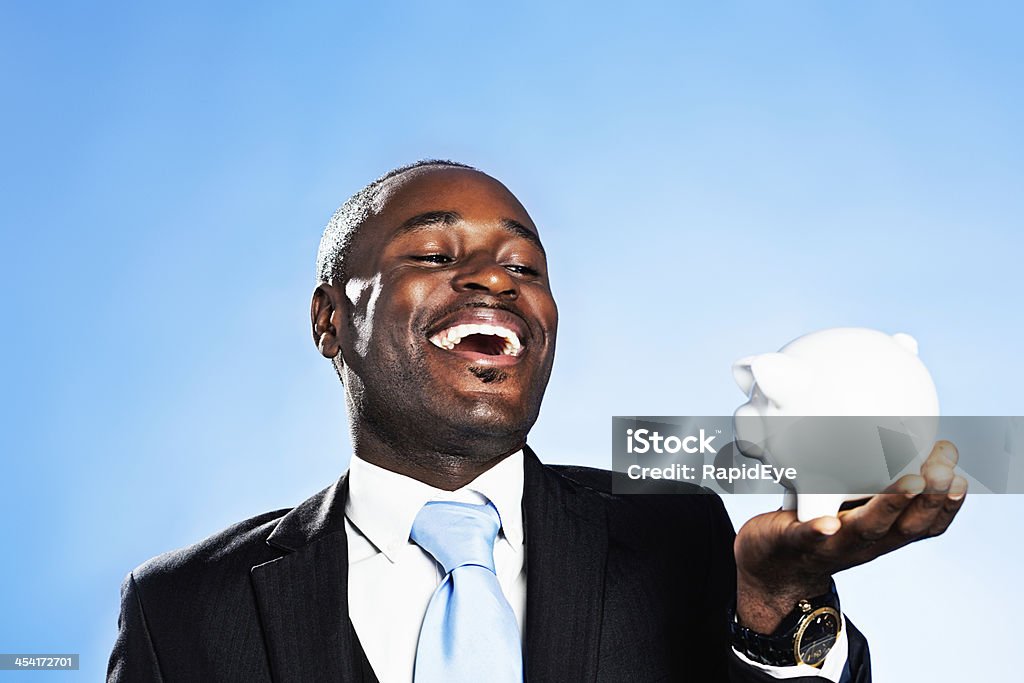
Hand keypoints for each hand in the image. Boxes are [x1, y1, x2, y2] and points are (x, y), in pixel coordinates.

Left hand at [734, 440, 966, 632]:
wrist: (772, 570)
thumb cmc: (816, 525)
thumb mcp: (850, 503)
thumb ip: (871, 478)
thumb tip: (896, 429)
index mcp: (881, 532)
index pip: (925, 524)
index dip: (947, 506)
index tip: (961, 476)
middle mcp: (863, 542)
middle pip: (905, 526)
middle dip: (930, 498)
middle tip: (946, 470)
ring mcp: (830, 545)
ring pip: (865, 530)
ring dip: (890, 505)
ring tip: (910, 481)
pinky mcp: (794, 544)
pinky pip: (807, 538)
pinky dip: (819, 530)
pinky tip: (828, 524)